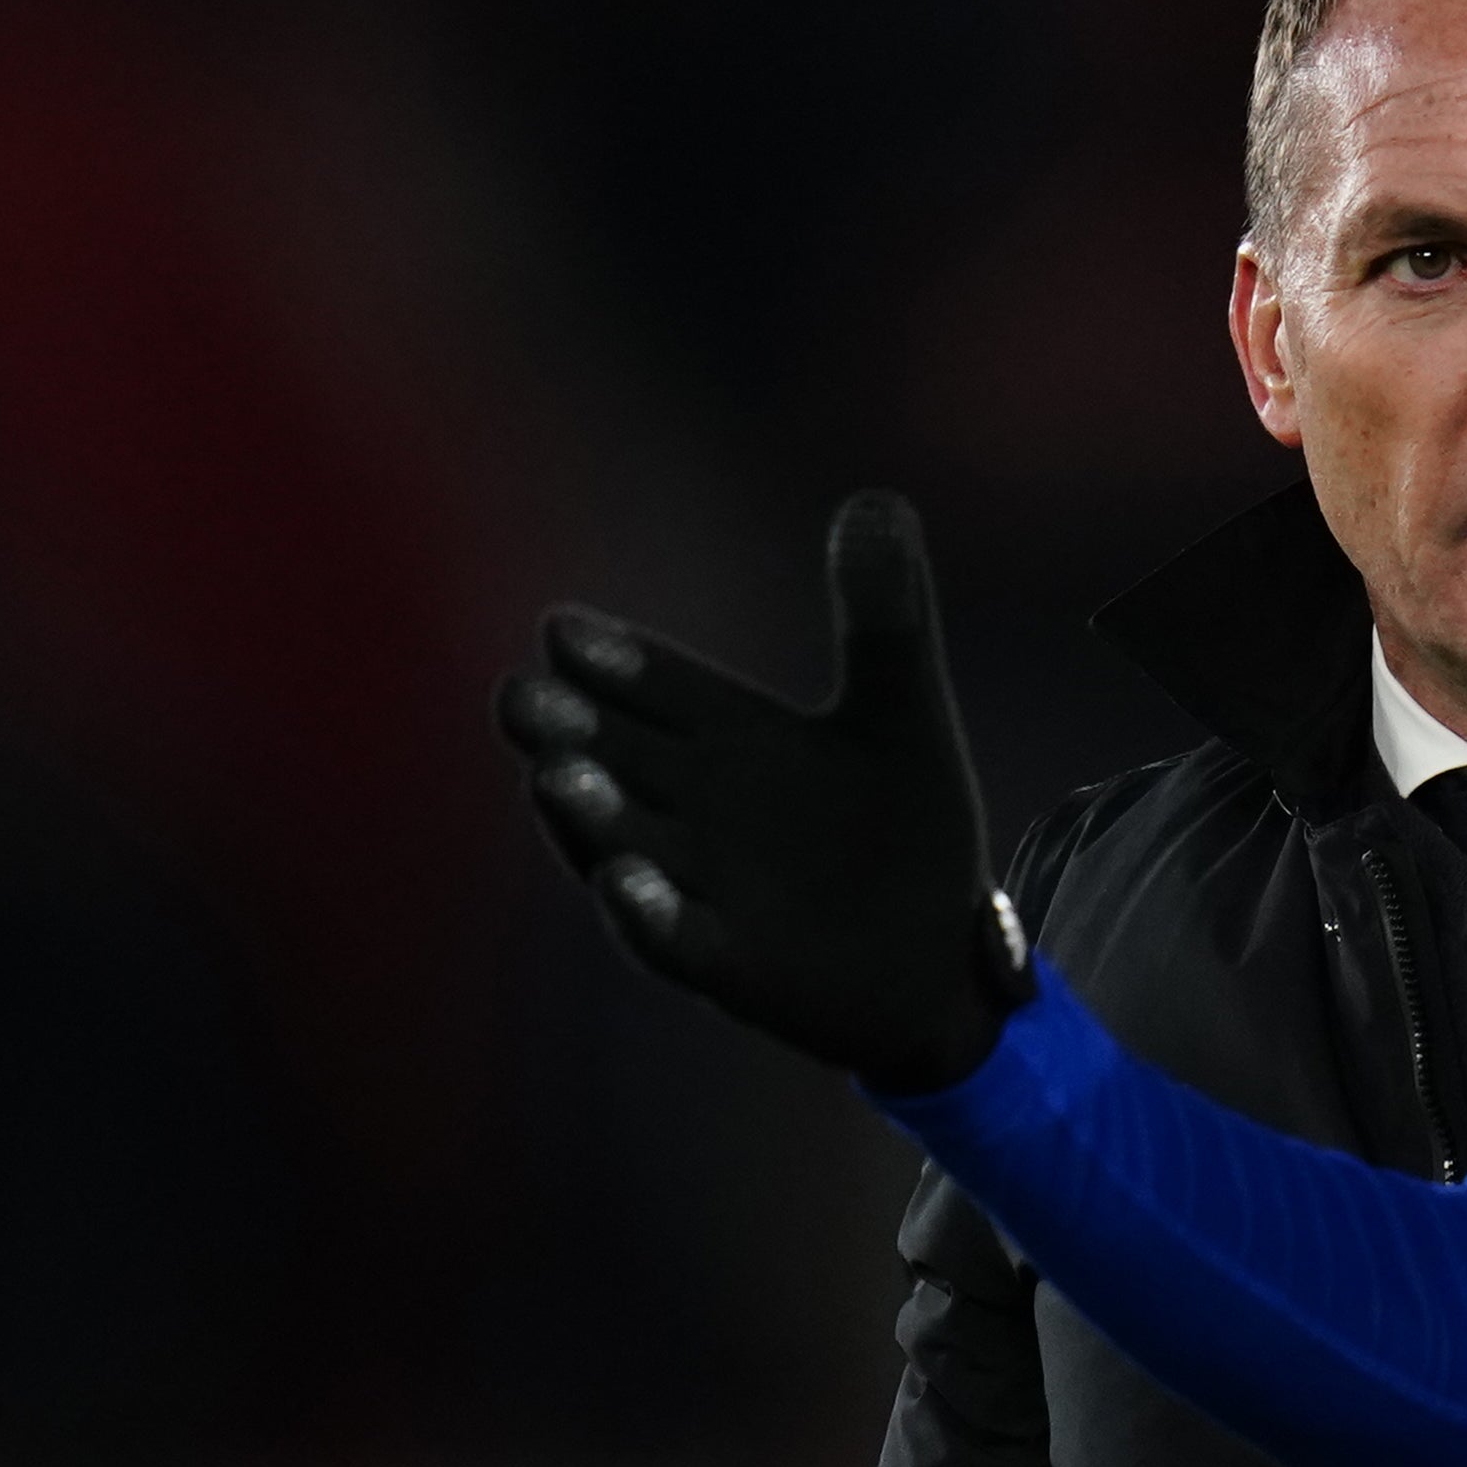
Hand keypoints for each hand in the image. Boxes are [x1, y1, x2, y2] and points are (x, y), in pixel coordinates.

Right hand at [494, 490, 1029, 1090]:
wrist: (944, 961)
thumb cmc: (904, 832)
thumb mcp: (903, 714)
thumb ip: (885, 619)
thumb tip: (880, 500)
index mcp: (731, 744)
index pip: (659, 691)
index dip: (616, 664)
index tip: (562, 627)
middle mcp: (699, 814)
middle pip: (621, 761)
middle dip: (573, 732)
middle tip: (522, 697)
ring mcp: (707, 891)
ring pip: (631, 847)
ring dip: (595, 818)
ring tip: (560, 778)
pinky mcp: (736, 965)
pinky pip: (679, 941)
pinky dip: (649, 916)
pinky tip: (627, 886)